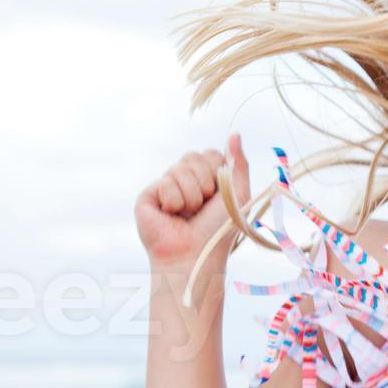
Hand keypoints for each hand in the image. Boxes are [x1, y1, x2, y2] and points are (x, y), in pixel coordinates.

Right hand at [135, 134, 251, 268]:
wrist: (196, 254)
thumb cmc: (218, 230)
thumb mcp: (238, 194)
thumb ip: (238, 164)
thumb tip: (235, 134)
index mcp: (206, 179)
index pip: (211, 153)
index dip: (217, 172)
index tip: (218, 195)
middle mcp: (185, 180)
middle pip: (195, 156)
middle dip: (204, 182)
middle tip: (202, 207)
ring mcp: (165, 187)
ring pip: (180, 168)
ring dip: (191, 195)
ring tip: (188, 215)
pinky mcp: (148, 195)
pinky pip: (166, 181)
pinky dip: (174, 201)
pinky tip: (171, 216)